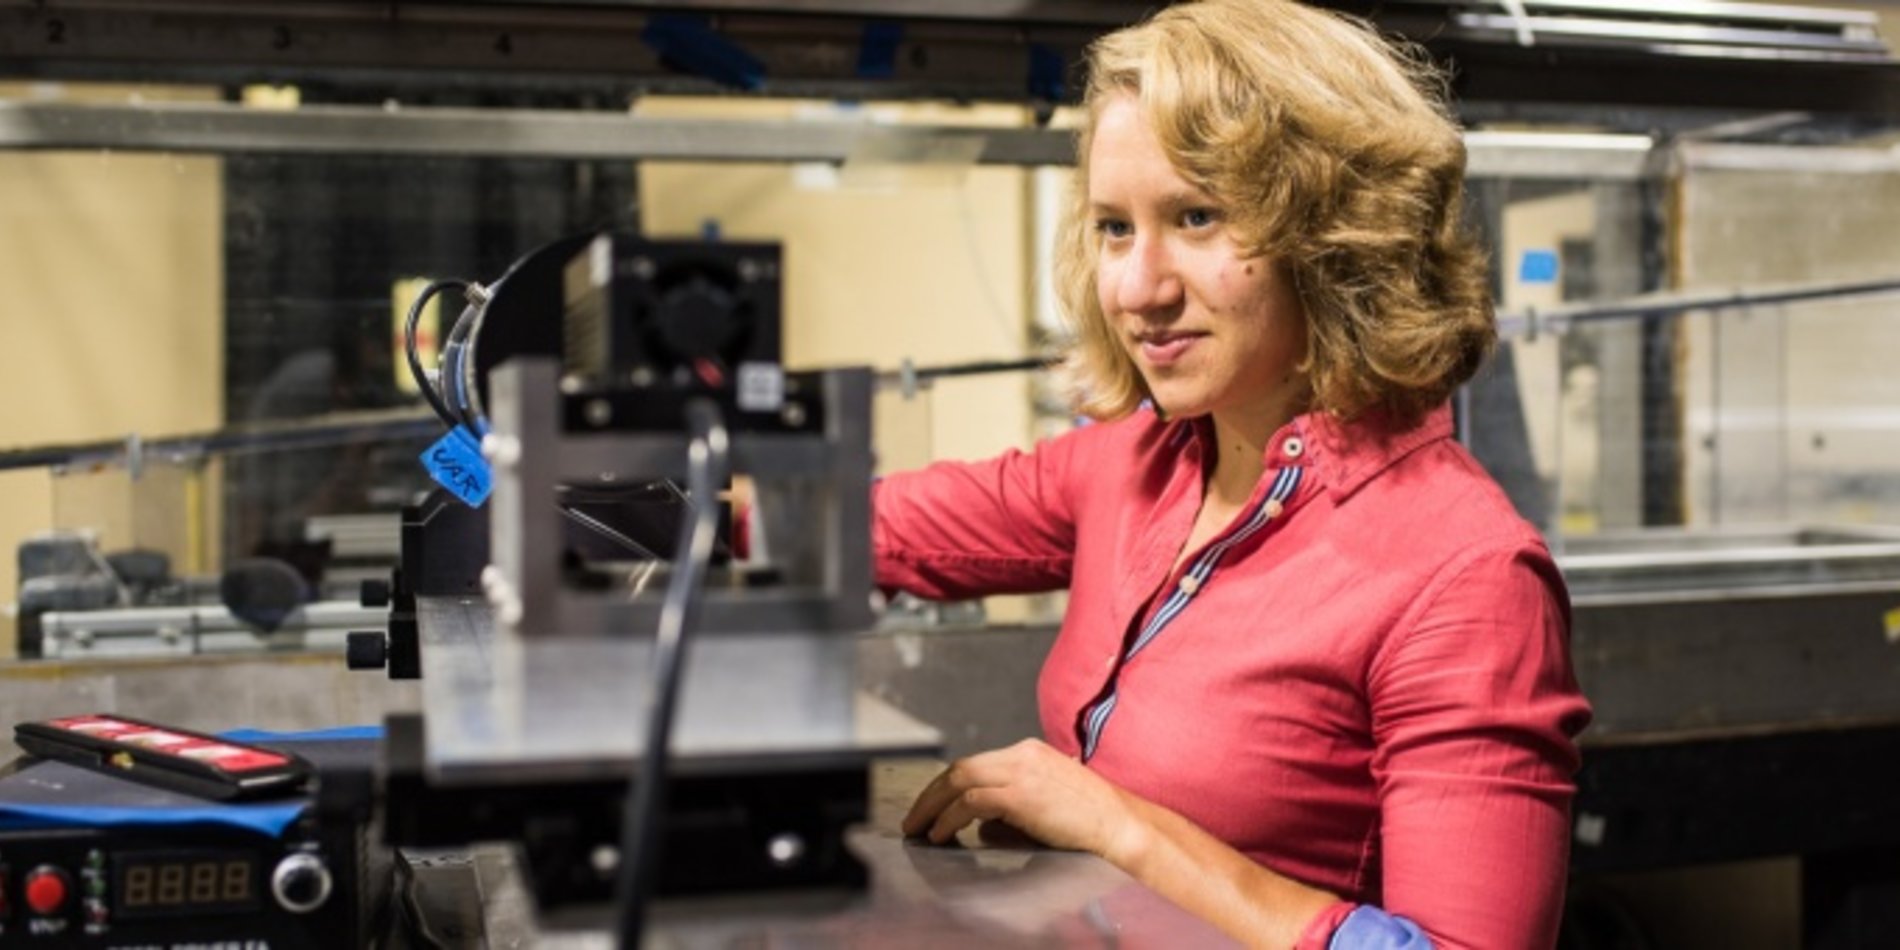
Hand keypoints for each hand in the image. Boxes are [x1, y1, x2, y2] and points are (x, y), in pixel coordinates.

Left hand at [901, 739, 1144, 859]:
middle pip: (960, 766)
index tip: (931, 806)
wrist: (1120, 825)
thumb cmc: (1090, 820)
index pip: (975, 763)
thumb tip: (982, 824)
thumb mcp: (1047, 802)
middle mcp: (1022, 754)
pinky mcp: (1020, 794)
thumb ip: (1014, 804)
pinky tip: (942, 834)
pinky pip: (970, 802)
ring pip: (959, 779)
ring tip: (920, 829)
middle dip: (930, 794)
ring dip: (932, 806)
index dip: (946, 786)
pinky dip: (949, 819)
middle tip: (914, 818)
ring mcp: (1021, 771)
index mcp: (1029, 752)